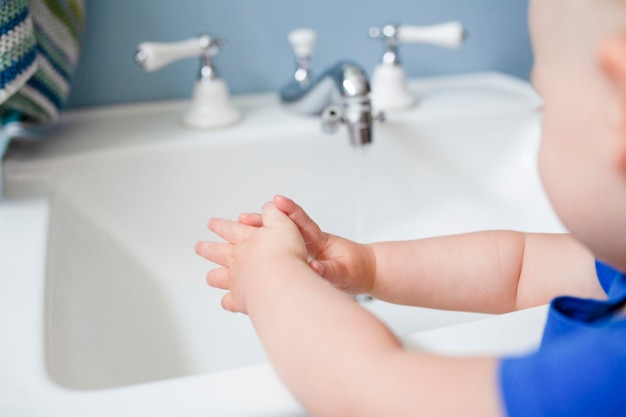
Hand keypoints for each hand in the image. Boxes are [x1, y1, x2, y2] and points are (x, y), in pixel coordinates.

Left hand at [195, 201, 307, 313]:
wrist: (279, 280)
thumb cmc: (283, 253)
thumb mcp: (283, 223)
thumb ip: (274, 213)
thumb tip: (269, 206)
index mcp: (246, 239)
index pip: (230, 229)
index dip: (220, 225)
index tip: (211, 224)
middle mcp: (238, 259)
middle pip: (217, 252)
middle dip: (207, 248)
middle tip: (199, 247)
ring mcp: (237, 280)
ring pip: (218, 277)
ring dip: (213, 276)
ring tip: (209, 276)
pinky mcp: (241, 299)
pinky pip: (229, 302)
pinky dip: (227, 302)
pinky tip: (227, 302)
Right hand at [239, 195, 375, 294]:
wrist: (361, 272)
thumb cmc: (355, 270)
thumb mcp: (345, 273)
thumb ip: (329, 271)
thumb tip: (314, 268)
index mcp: (320, 241)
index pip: (304, 223)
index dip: (291, 211)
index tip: (277, 202)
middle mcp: (307, 240)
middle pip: (281, 227)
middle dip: (262, 221)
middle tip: (242, 218)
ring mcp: (300, 248)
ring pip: (274, 237)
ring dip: (256, 233)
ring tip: (236, 229)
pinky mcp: (296, 257)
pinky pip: (274, 250)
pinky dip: (258, 249)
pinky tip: (242, 252)